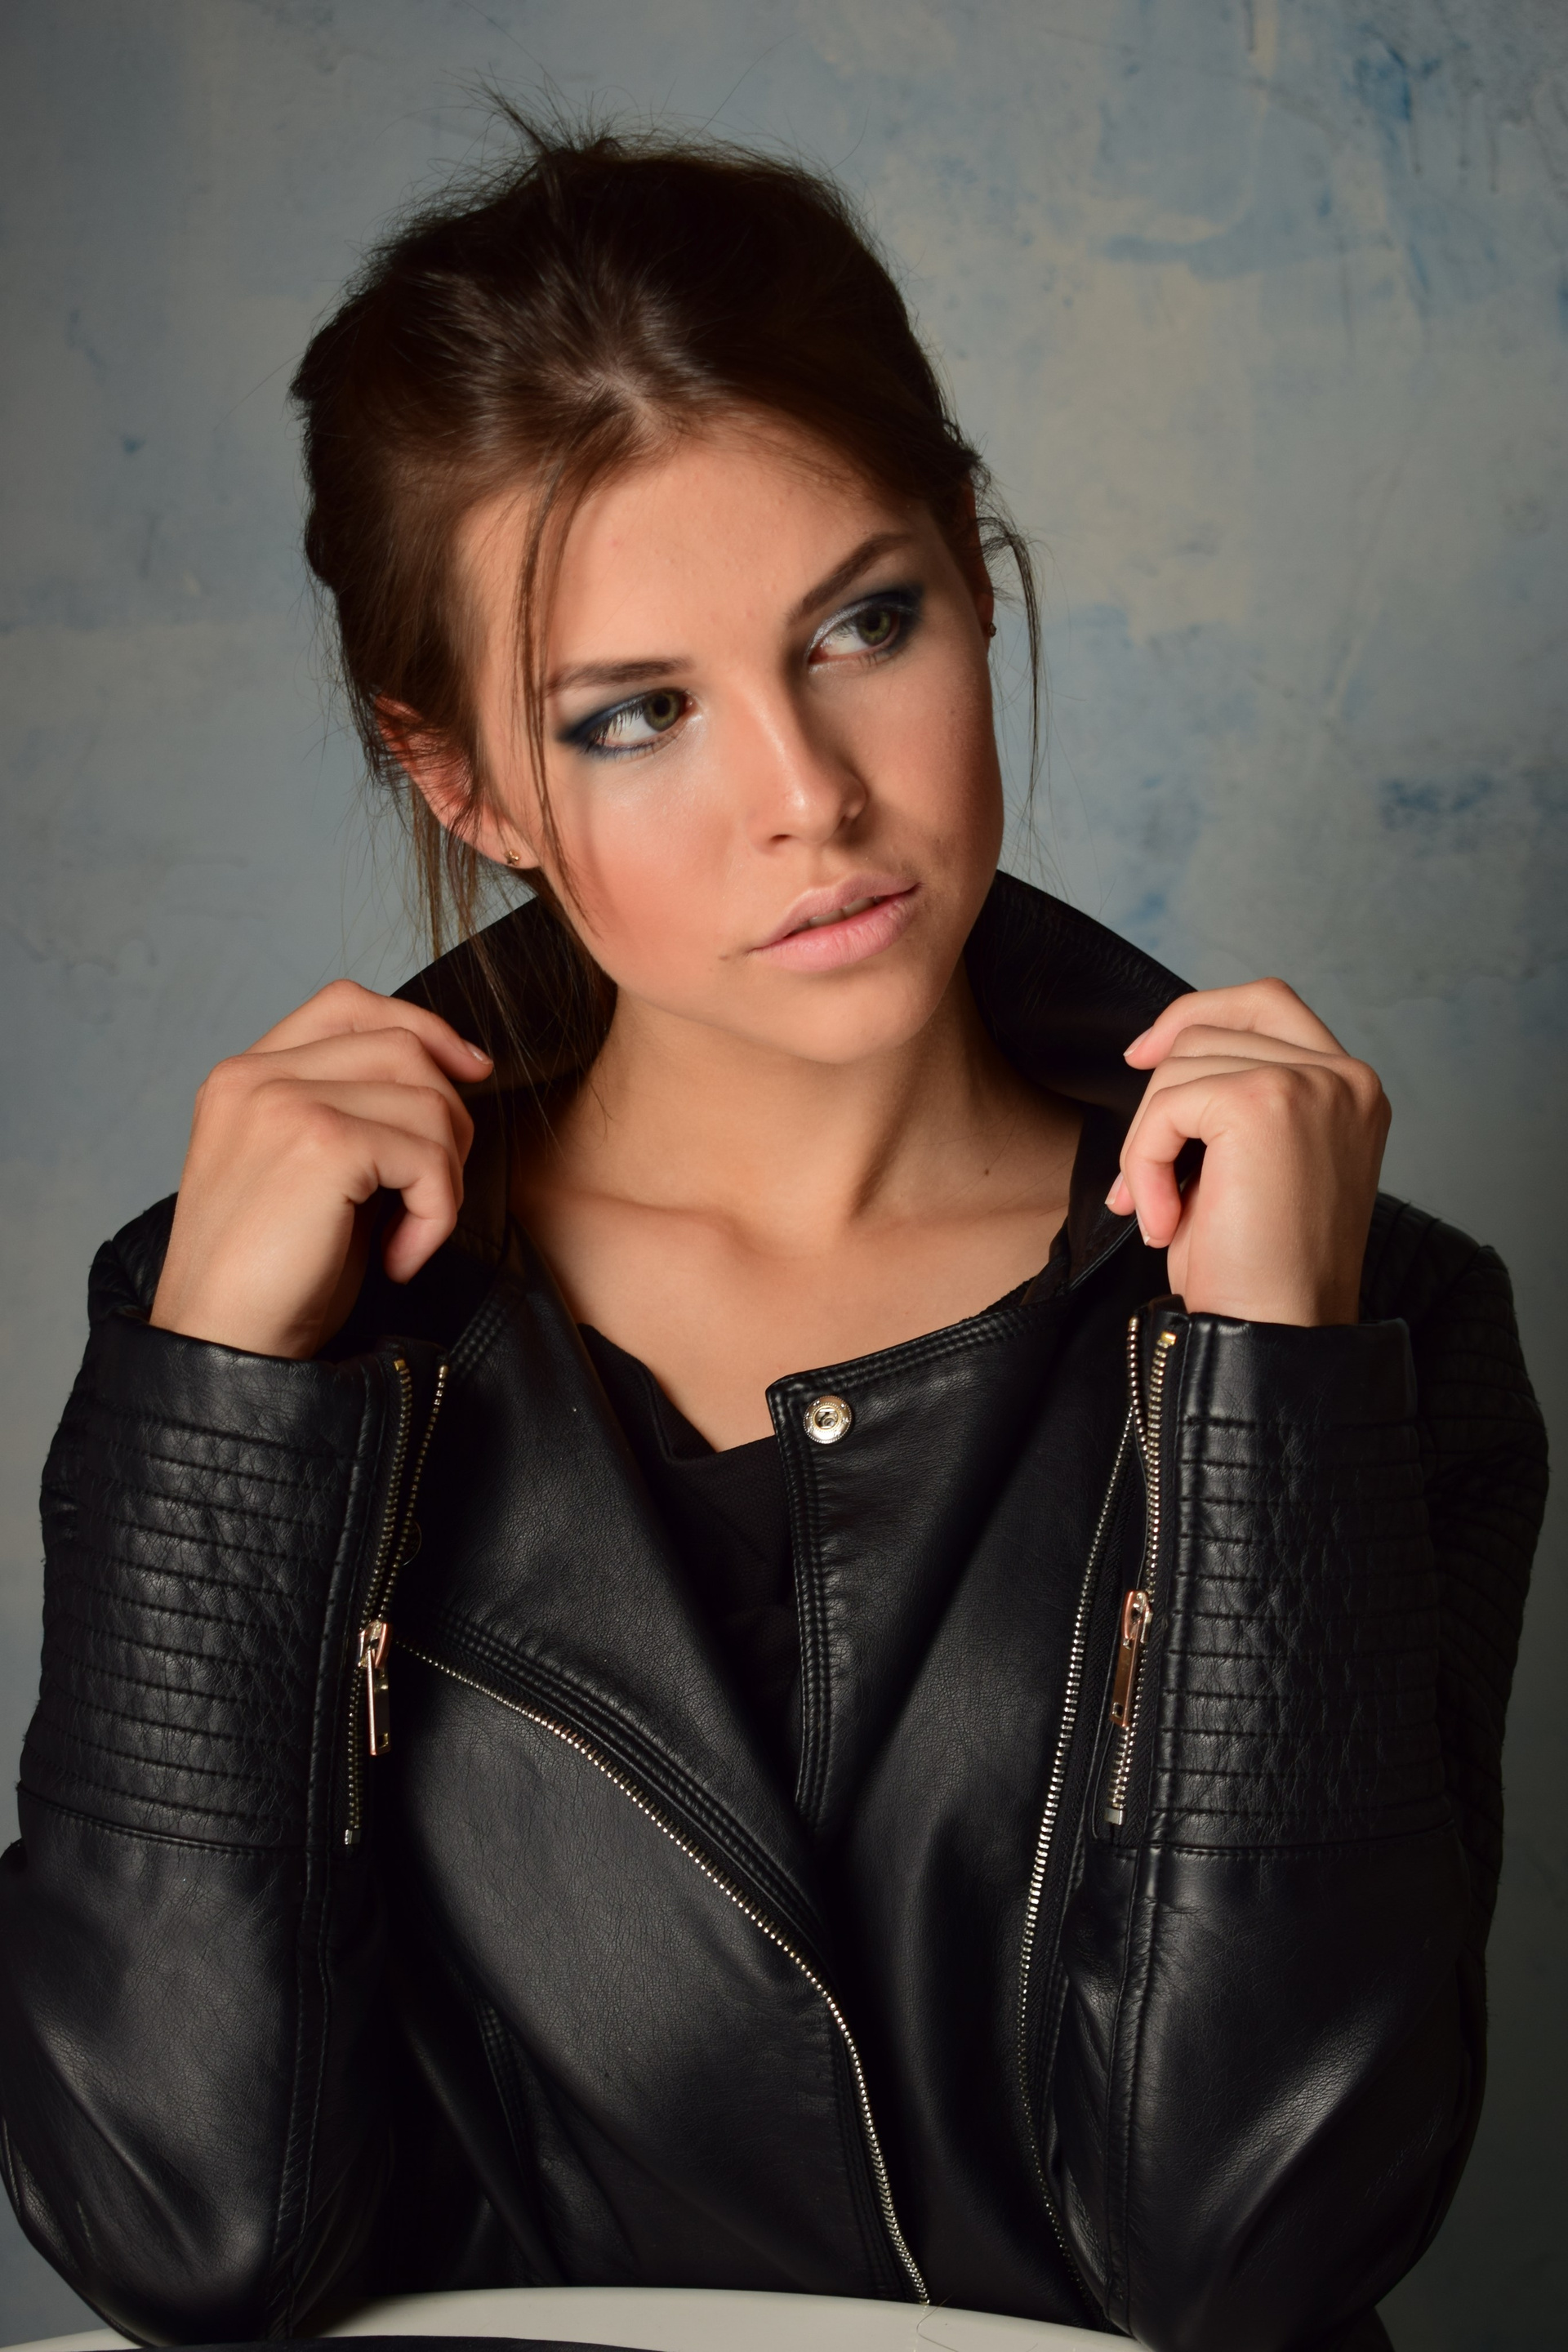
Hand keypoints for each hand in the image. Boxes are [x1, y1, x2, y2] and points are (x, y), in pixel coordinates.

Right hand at [149, 981, 492, 1359]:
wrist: (221, 1352)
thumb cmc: (270, 1282)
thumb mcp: (306, 1176)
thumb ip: (351, 1114)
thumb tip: (450, 1078)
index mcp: (244, 1077)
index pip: (347, 1004)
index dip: (423, 1026)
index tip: (470, 1072)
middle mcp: (255, 1076)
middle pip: (402, 1045)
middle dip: (448, 1119)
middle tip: (431, 1196)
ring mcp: (284, 1102)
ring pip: (429, 1100)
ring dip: (444, 1178)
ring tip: (410, 1235)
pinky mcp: (320, 1142)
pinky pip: (428, 1157)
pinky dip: (436, 1215)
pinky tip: (399, 1258)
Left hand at [1105, 980, 1389, 1325]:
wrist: (1277, 1337)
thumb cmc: (1259, 1272)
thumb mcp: (1249, 1166)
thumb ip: (1231, 1099)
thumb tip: (1153, 1053)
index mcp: (1350, 1089)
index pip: (1268, 1001)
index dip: (1197, 1013)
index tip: (1142, 1056)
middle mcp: (1345, 1077)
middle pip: (1213, 1027)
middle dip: (1158, 1099)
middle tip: (1140, 1181)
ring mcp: (1311, 1084)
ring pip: (1180, 1066)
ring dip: (1148, 1146)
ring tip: (1163, 1213)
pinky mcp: (1266, 1102)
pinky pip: (1167, 1105)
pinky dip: (1145, 1163)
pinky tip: (1165, 1221)